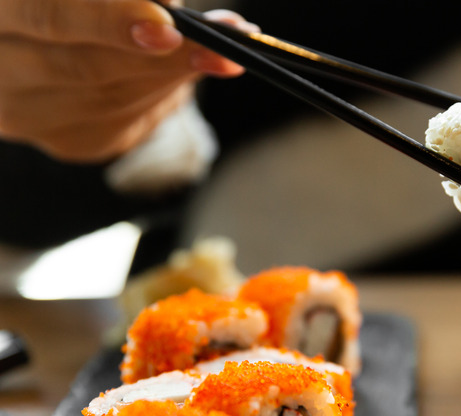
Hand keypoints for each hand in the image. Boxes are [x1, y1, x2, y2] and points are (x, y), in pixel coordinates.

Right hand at [0, 0, 250, 161]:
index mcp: (2, 13)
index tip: (168, 26)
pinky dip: (166, 94)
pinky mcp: (68, 140)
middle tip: (222, 47)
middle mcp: (1, 69)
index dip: (109, 20)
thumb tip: (199, 16)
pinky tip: (188, 73)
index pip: (48, 15)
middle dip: (165, 57)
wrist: (41, 44)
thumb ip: (141, 0)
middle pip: (88, 67)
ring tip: (223, 54)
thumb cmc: (75, 8)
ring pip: (113, 100)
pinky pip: (128, 120)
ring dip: (177, 75)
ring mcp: (28, 114)